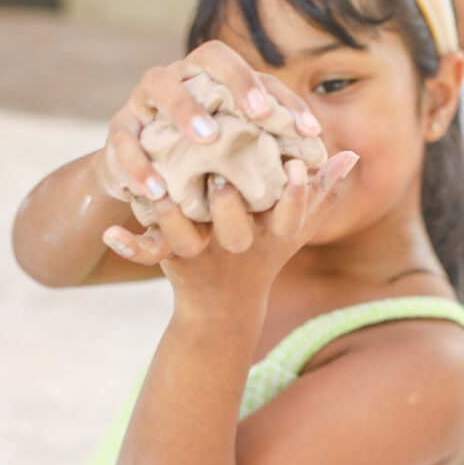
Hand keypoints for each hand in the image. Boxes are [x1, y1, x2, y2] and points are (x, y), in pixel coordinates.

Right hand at [95, 42, 322, 259]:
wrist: (150, 189)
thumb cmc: (212, 173)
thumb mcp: (253, 169)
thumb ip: (292, 163)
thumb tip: (348, 160)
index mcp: (217, 84)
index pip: (254, 75)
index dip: (282, 98)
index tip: (309, 129)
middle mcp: (183, 79)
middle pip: (206, 59)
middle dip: (234, 82)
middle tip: (256, 114)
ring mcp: (145, 102)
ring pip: (159, 86)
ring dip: (184, 111)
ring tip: (208, 139)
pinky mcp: (118, 132)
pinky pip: (124, 139)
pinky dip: (139, 163)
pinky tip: (157, 189)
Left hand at [103, 151, 359, 304]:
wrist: (223, 309)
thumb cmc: (264, 254)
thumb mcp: (295, 229)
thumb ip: (322, 192)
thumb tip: (352, 155)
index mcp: (270, 237)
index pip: (291, 217)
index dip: (296, 196)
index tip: (298, 167)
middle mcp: (237, 246)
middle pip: (235, 232)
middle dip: (230, 209)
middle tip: (222, 181)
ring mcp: (203, 255)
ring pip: (185, 240)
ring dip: (174, 221)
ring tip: (161, 194)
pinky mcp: (171, 260)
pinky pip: (147, 256)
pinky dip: (129, 247)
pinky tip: (111, 233)